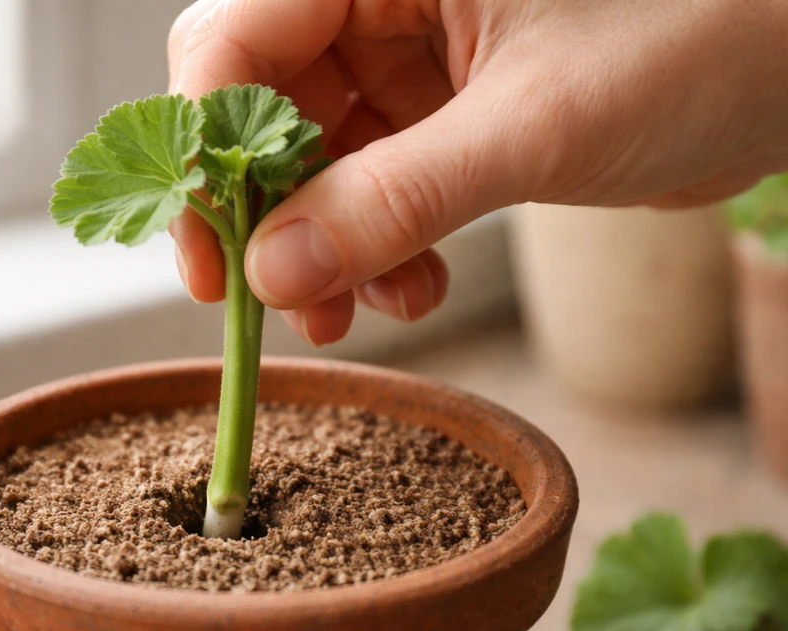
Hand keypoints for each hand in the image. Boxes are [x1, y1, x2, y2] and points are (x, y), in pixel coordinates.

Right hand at [168, 0, 787, 344]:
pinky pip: (372, 182)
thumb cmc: (705, 35)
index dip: (208, 154)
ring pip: (315, 158)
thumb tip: (272, 273)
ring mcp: (408, 52)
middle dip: (270, 217)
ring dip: (327, 247)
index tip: (213, 259)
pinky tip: (413, 286)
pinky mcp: (441, 108)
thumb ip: (396, 198)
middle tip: (281, 304)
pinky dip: (380, 245)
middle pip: (262, 107)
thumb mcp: (535, 125)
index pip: (232, 41)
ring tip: (361, 313)